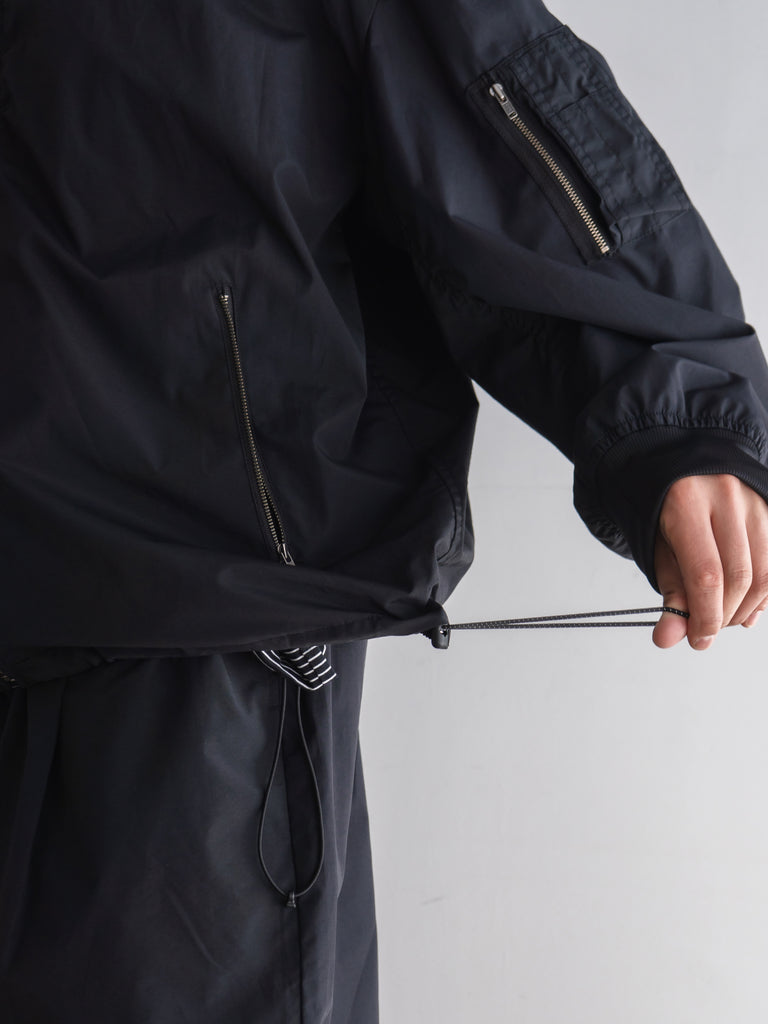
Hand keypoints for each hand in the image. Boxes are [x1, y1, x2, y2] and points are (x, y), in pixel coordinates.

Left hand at [653, 474, 767, 649]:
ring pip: (765, 573)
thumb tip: (667, 637)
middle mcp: (725, 496)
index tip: (698, 638)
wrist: (684, 468)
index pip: (706, 575)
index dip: (705, 616)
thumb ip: (670, 592)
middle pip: (739, 576)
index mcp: (687, 503)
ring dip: (746, 608)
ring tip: (724, 616)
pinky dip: (764, 594)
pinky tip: (747, 605)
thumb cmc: (669, 512)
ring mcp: (754, 500)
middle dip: (725, 614)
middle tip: (708, 628)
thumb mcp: (660, 549)